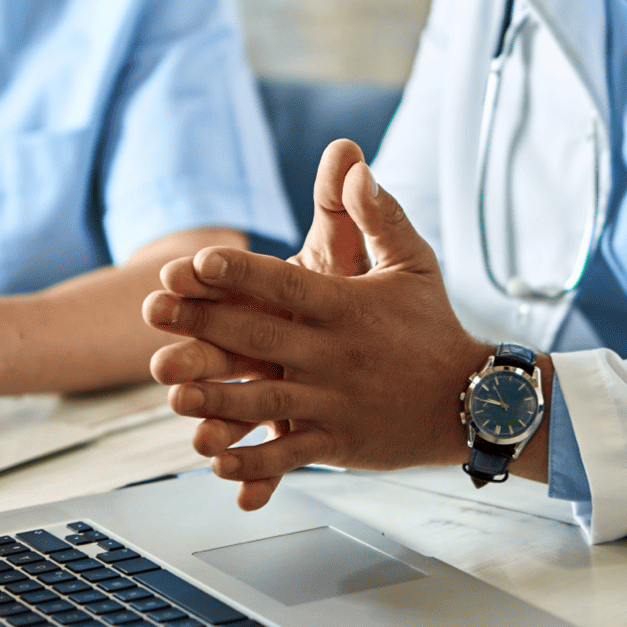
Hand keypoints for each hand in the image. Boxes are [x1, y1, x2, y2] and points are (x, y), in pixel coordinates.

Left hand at [145, 151, 491, 507]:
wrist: (475, 399)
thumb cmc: (432, 324)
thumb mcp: (411, 262)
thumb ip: (377, 213)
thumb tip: (354, 163)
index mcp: (346, 306)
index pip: (286, 284)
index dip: (242, 273)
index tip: (197, 261)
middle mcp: (336, 354)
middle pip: (260, 338)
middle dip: (203, 326)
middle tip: (152, 314)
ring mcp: (335, 402)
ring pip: (267, 402)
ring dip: (218, 399)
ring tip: (172, 393)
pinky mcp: (338, 443)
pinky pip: (290, 456)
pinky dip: (254, 464)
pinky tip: (217, 462)